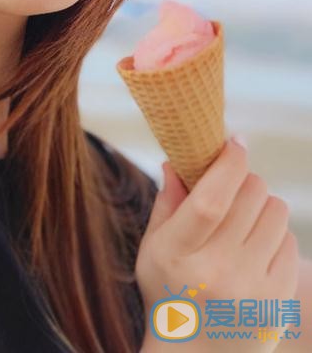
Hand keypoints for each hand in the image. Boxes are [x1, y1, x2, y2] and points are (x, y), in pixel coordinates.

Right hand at [136, 137, 298, 351]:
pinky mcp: (277, 300)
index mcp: (177, 255)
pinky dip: (274, 233)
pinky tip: (255, 245)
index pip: (211, 201)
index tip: (235, 141)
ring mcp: (252, 289)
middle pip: (250, 197)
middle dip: (244, 179)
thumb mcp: (152, 248)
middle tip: (233, 185)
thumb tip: (177, 160)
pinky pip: (290, 241)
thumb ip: (167, 202)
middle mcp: (216, 272)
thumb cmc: (168, 293)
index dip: (228, 164)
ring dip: (262, 203)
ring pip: (276, 212)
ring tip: (244, 217)